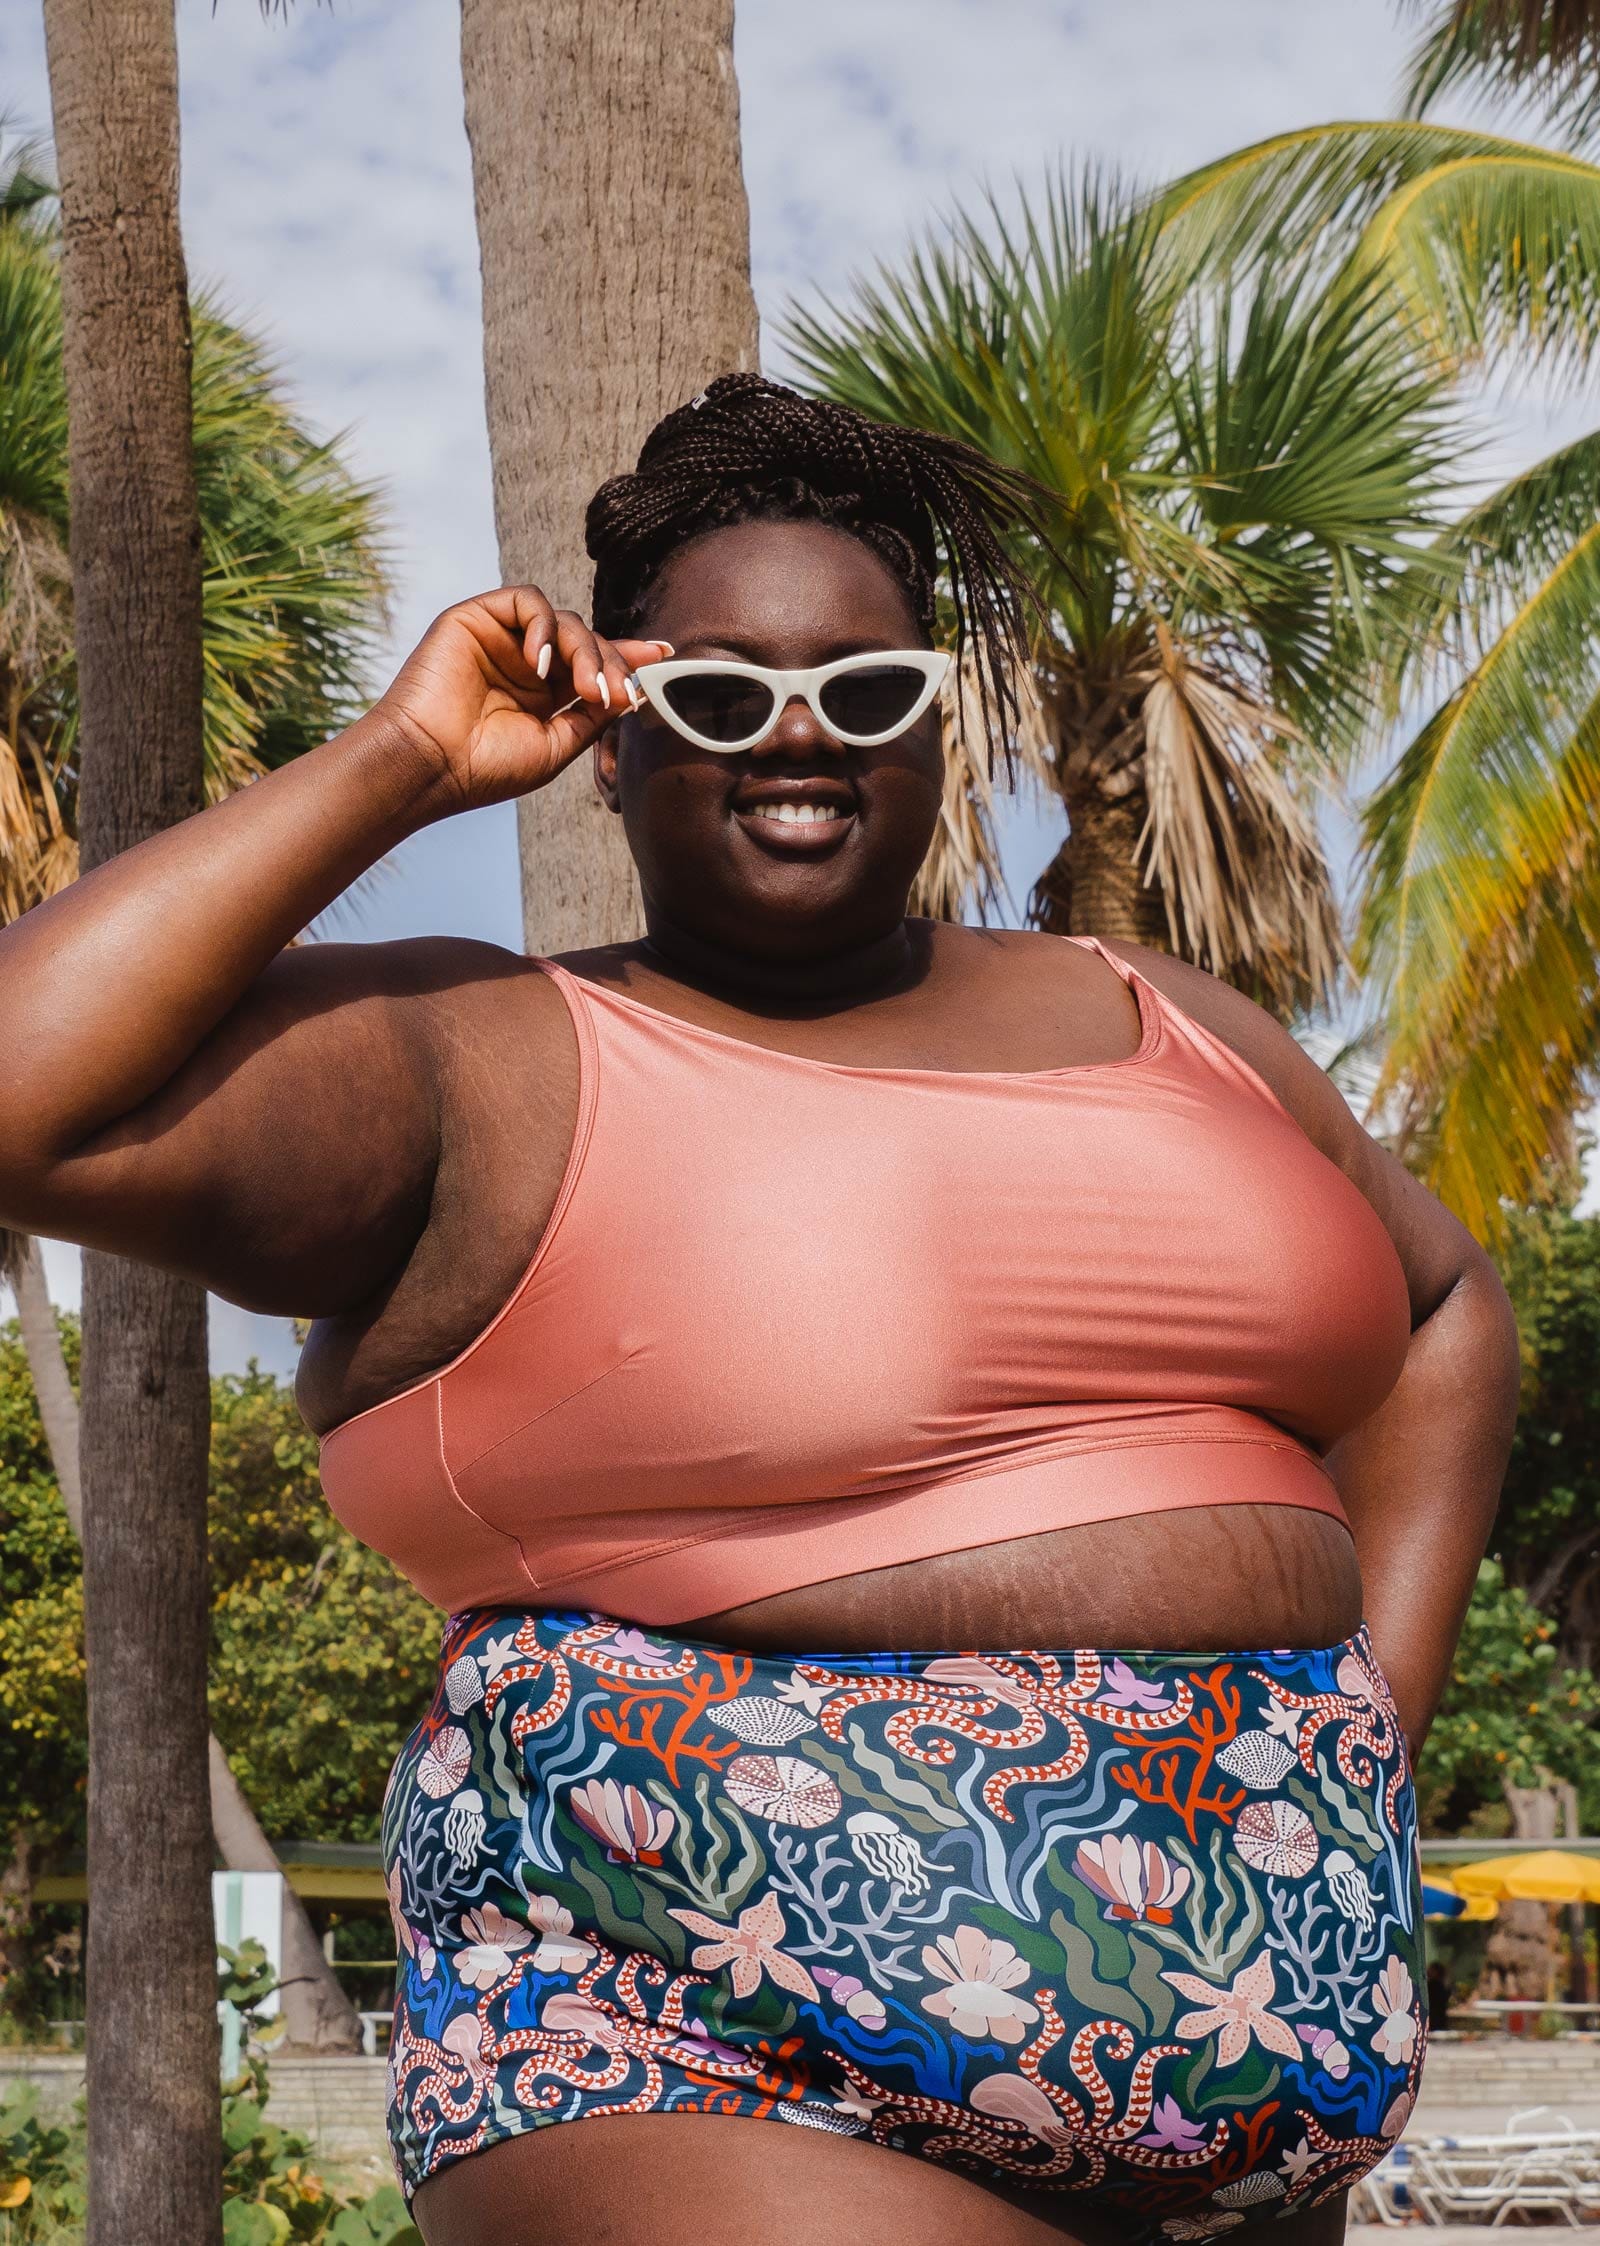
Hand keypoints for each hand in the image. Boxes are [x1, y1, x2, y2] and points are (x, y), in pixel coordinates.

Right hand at [370, 585, 670, 811]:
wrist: (431, 764)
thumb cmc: (486, 768)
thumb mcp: (556, 747)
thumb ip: (592, 717)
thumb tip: (632, 692)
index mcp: (544, 696)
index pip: (594, 664)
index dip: (630, 657)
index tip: (665, 655)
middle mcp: (525, 664)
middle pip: (588, 641)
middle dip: (612, 663)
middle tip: (615, 695)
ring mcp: (502, 640)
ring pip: (565, 620)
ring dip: (584, 649)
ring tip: (582, 688)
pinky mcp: (477, 618)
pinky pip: (527, 600)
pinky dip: (544, 626)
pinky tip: (540, 664)